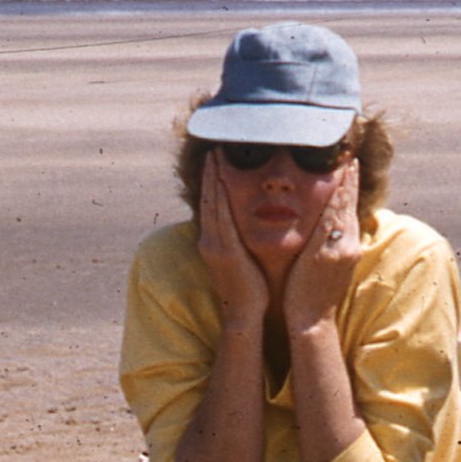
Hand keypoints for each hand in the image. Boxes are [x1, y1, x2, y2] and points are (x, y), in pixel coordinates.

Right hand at [196, 151, 270, 324]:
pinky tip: (222, 179)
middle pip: (209, 197)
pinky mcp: (223, 250)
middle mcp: (210, 240)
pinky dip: (219, 196)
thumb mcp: (242, 257)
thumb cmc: (251, 288)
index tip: (217, 158)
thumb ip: (240, 240)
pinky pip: (220, 216)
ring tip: (215, 155)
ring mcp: (214, 244)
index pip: (213, 202)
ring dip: (213, 178)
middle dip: (210, 172)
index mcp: (215, 241)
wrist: (246, 314)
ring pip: (212, 203)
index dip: (213, 179)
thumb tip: (248, 225)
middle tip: (213, 147)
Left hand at [284, 174, 363, 334]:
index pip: (351, 212)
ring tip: (346, 163)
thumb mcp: (328, 269)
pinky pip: (332, 221)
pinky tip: (334, 186)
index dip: (351, 190)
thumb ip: (329, 249)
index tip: (350, 170)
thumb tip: (326, 235)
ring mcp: (339, 249)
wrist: (310, 321)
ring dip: (344, 185)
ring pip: (344, 209)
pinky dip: (334, 202)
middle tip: (351, 158)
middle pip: (351, 206)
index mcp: (348, 248)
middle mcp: (348, 245)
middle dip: (351, 181)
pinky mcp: (326, 253)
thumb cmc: (312, 296)